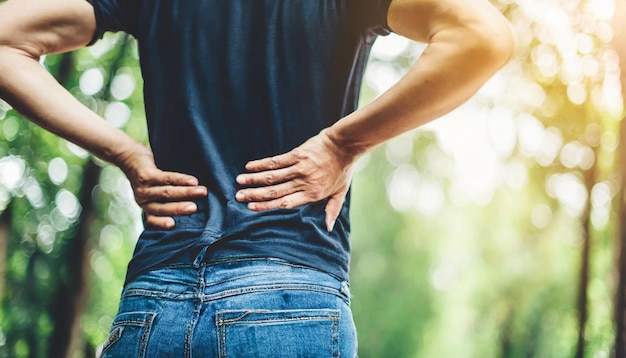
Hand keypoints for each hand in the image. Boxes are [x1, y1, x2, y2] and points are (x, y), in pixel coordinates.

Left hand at [114, 144, 207, 228]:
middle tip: (194, 208)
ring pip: (167, 192)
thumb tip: (195, 207)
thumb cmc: (149, 178)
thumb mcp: (153, 192)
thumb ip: (167, 200)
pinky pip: (167, 178)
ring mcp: (143, 188)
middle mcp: (142, 200)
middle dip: (180, 208)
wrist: (129, 157)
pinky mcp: (146, 175)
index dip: (161, 223)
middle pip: (162, 207)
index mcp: (146, 207)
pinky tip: (193, 181)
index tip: (173, 225)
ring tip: (202, 191)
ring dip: (186, 192)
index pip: (152, 219)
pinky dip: (181, 180)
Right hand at [235, 130, 354, 231]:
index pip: (285, 203)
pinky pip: (276, 161)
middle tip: (239, 197)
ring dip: (253, 180)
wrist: (344, 145)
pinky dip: (262, 164)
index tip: (251, 207)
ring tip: (239, 182)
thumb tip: (328, 228)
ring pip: (272, 177)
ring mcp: (299, 168)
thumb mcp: (340, 192)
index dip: (266, 206)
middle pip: (275, 191)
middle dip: (254, 195)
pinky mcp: (297, 155)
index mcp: (312, 194)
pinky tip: (250, 166)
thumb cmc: (343, 169)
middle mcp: (303, 183)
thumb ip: (332, 210)